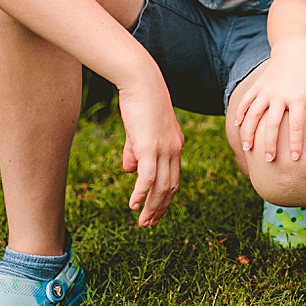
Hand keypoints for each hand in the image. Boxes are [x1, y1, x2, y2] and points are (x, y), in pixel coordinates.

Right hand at [115, 77, 184, 225]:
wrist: (142, 81)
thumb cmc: (139, 101)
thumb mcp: (138, 130)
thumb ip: (136, 151)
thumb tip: (130, 172)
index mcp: (175, 145)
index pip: (173, 178)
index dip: (165, 197)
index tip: (156, 211)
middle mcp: (174, 150)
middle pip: (170, 187)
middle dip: (160, 208)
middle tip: (149, 224)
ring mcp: (163, 149)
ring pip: (161, 187)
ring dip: (152, 207)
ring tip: (142, 222)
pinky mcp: (150, 147)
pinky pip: (147, 178)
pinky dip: (141, 194)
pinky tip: (133, 205)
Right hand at [232, 50, 305, 162]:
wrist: (292, 50)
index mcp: (298, 96)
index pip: (296, 124)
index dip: (295, 142)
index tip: (294, 158)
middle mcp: (280, 94)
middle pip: (272, 123)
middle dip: (269, 143)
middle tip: (269, 160)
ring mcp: (266, 89)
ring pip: (253, 114)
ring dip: (248, 132)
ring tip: (247, 148)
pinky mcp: (257, 85)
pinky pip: (245, 101)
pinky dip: (240, 114)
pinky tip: (238, 127)